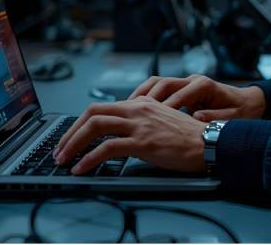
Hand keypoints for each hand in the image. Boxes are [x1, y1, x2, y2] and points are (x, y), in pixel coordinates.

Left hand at [53, 97, 206, 173]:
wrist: (210, 142)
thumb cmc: (189, 137)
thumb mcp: (161, 121)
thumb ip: (141, 121)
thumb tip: (118, 134)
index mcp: (141, 103)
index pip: (101, 108)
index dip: (80, 124)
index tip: (71, 139)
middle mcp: (137, 109)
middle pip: (92, 113)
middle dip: (70, 132)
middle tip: (60, 150)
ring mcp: (139, 124)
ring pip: (95, 127)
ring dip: (73, 144)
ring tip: (64, 160)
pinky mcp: (143, 141)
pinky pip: (107, 148)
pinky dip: (89, 159)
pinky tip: (82, 168)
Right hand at [128, 74, 266, 120]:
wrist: (251, 102)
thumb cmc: (243, 111)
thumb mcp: (233, 117)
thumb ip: (215, 117)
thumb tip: (197, 118)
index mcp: (204, 85)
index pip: (178, 95)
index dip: (165, 108)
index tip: (152, 121)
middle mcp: (193, 80)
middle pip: (162, 83)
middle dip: (145, 98)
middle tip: (130, 112)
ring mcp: (187, 83)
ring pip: (157, 84)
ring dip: (141, 95)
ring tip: (127, 109)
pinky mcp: (184, 89)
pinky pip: (160, 90)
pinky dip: (147, 97)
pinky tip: (136, 110)